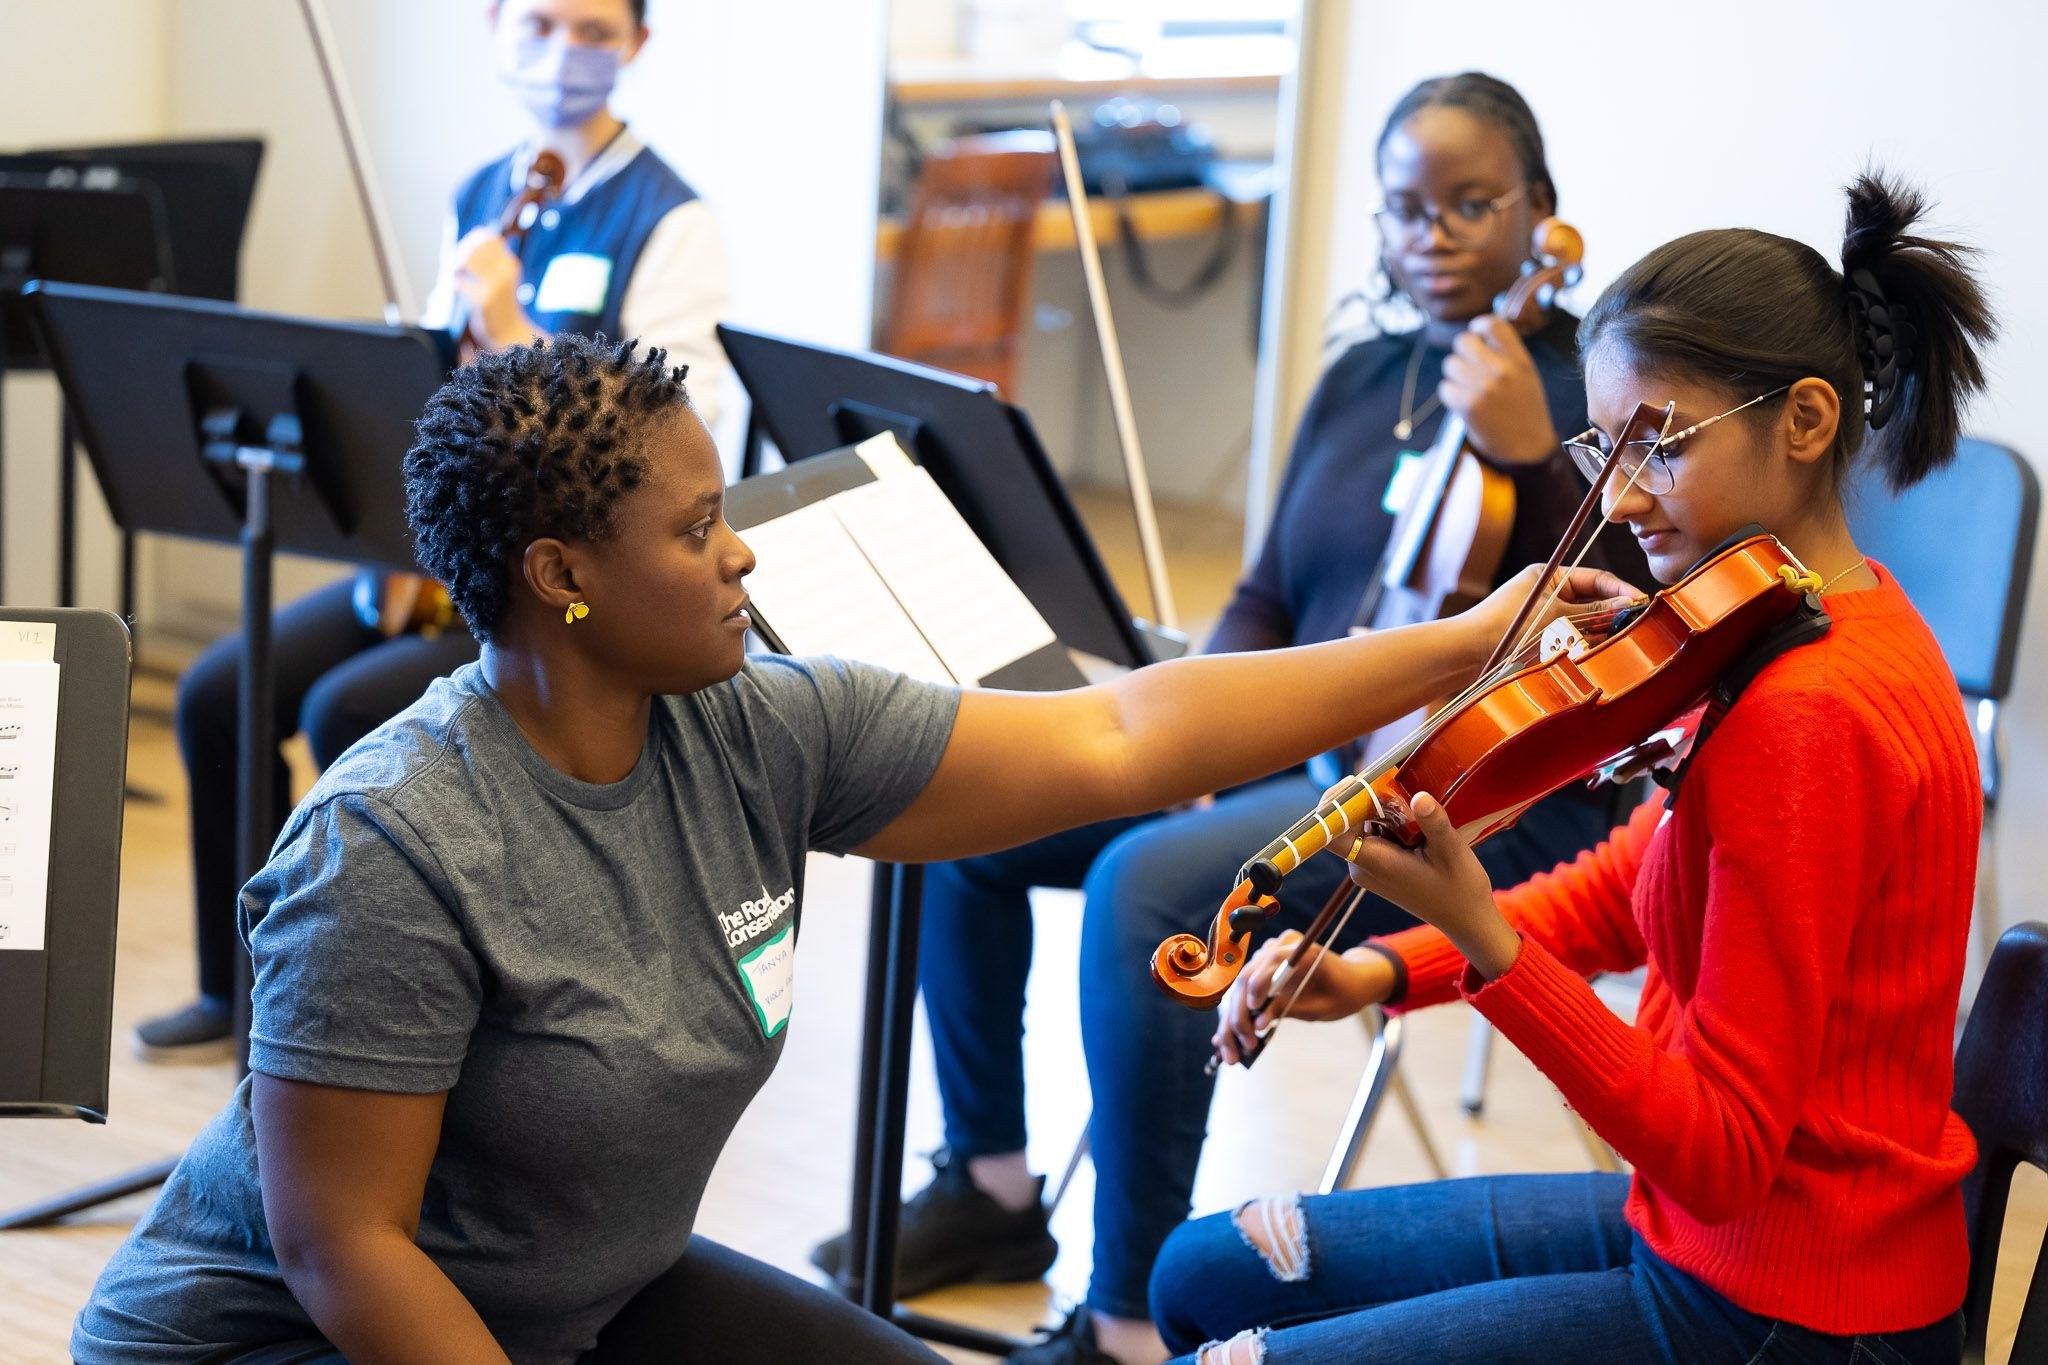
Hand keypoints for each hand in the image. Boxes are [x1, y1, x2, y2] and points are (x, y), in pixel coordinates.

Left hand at [451, 228, 540, 350]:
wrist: (511, 332)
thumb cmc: (502, 304)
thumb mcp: (504, 276)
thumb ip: (493, 258)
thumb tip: (479, 232)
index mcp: (511, 264)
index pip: (489, 238)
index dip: (473, 240)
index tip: (465, 250)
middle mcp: (505, 272)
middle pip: (474, 247)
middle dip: (459, 253)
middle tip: (455, 264)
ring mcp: (495, 286)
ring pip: (465, 262)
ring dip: (454, 266)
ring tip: (454, 274)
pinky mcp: (483, 300)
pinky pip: (459, 284)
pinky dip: (455, 285)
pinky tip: (458, 290)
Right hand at [1211, 930, 1391, 1065]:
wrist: (1350, 981)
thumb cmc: (1341, 992)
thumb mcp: (1321, 1006)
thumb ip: (1289, 1008)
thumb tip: (1257, 1024)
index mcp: (1299, 948)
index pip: (1270, 960)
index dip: (1258, 984)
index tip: (1253, 1009)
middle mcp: (1277, 948)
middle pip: (1246, 977)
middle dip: (1240, 1015)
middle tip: (1245, 1045)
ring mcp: (1265, 959)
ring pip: (1239, 991)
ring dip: (1232, 1023)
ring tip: (1233, 1055)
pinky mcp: (1260, 973)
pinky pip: (1243, 995)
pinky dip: (1236, 1019)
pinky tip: (1227, 1042)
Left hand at [1342, 793, 1520, 978]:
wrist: (1466, 917)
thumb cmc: (1460, 889)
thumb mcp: (1452, 852)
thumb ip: (1433, 823)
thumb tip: (1419, 797)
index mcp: (1375, 864)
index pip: (1331, 834)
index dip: (1334, 805)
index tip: (1356, 781)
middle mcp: (1363, 866)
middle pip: (1345, 823)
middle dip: (1366, 799)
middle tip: (1395, 783)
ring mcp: (1369, 867)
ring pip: (1360, 826)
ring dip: (1379, 809)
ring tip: (1411, 807)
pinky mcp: (1378, 866)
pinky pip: (1372, 834)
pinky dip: (1387, 820)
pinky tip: (1414, 820)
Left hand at [1439, 316, 1558, 465]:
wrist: (1528, 448)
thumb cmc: (1526, 410)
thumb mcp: (1527, 375)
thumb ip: (1506, 353)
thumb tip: (1478, 333)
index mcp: (1519, 360)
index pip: (1492, 325)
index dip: (1478, 326)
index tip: (1476, 334)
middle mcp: (1501, 370)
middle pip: (1463, 341)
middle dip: (1462, 352)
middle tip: (1469, 366)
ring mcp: (1483, 388)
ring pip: (1450, 364)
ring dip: (1455, 375)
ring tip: (1469, 388)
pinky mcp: (1467, 406)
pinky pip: (1445, 388)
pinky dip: (1450, 395)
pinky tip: (1464, 402)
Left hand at [1457, 562, 1640, 667]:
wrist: (1466, 653)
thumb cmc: (1505, 626)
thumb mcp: (1555, 616)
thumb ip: (1593, 612)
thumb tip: (1628, 605)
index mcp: (1550, 576)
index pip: (1597, 579)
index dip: (1622, 592)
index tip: (1642, 604)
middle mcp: (1549, 594)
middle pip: (1593, 603)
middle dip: (1613, 615)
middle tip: (1636, 628)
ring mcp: (1544, 618)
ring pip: (1584, 624)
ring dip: (1598, 633)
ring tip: (1616, 644)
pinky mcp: (1539, 640)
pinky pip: (1570, 641)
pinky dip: (1583, 647)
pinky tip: (1591, 656)